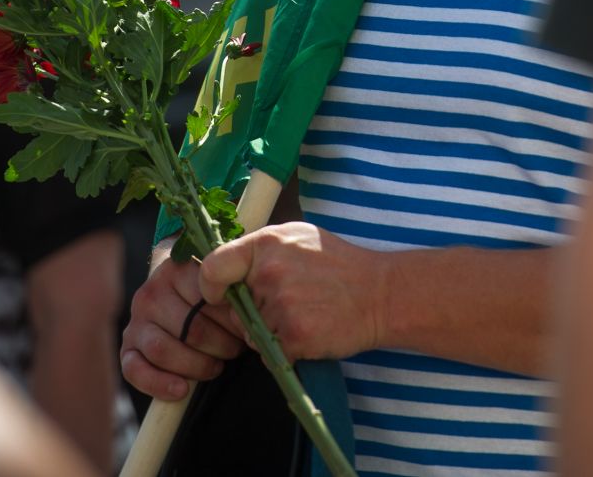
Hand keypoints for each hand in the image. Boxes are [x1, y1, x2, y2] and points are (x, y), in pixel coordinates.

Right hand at [119, 247, 247, 400]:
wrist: (180, 296)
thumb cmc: (212, 295)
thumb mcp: (224, 284)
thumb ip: (234, 292)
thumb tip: (246, 318)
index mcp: (178, 270)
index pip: (207, 298)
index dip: (231, 320)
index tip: (245, 328)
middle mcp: (152, 292)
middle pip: (190, 329)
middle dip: (220, 346)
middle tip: (235, 349)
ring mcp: (137, 320)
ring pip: (163, 350)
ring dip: (196, 366)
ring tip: (216, 366)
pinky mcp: (128, 347)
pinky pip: (135, 370)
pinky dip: (159, 383)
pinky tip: (181, 390)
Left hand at [198, 222, 387, 361]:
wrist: (381, 293)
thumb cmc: (338, 264)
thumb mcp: (298, 237)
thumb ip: (261, 249)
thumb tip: (226, 267)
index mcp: (267, 243)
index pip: (213, 268)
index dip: (211, 287)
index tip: (221, 294)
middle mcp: (269, 273)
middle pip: (236, 310)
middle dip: (254, 314)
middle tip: (291, 303)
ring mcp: (281, 307)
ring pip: (253, 335)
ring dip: (272, 335)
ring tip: (305, 315)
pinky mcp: (294, 337)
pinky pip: (272, 355)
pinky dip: (287, 352)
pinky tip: (311, 333)